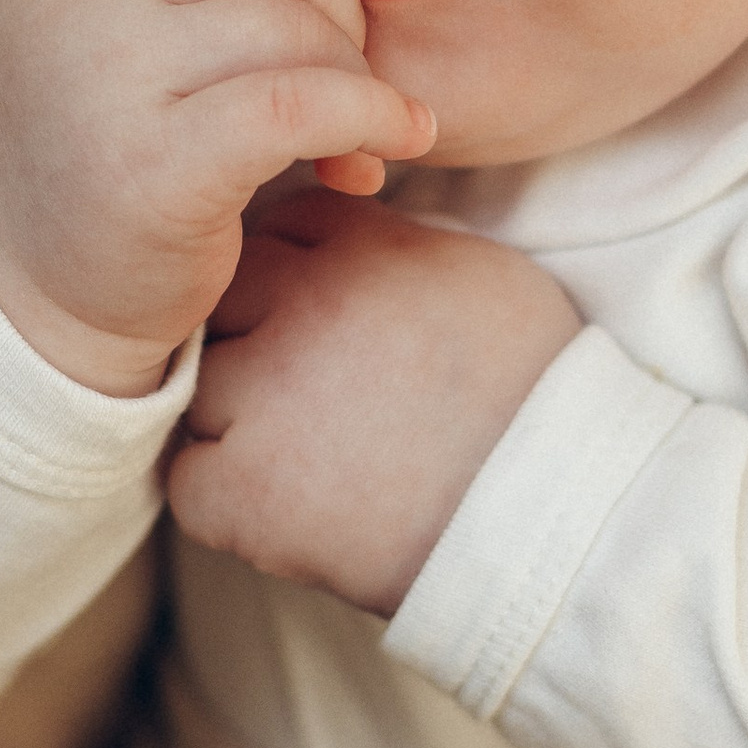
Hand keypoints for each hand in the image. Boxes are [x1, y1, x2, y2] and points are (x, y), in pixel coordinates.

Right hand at [0, 0, 435, 395]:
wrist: (22, 314)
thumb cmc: (89, 178)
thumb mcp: (97, 51)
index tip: (305, 18)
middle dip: (335, 5)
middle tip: (348, 77)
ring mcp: (110, 76)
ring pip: (292, 26)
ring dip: (357, 81)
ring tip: (360, 142)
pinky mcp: (158, 163)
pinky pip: (304, 102)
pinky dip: (370, 118)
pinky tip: (386, 150)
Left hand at [167, 194, 581, 615]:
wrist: (556, 518)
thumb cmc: (539, 402)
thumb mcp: (488, 280)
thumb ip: (410, 247)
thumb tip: (365, 234)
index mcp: (363, 253)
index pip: (284, 229)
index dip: (300, 278)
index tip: (328, 325)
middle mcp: (301, 310)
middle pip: (229, 301)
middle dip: (255, 340)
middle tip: (315, 398)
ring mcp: (262, 398)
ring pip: (204, 389)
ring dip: (238, 420)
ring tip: (312, 460)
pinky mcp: (241, 488)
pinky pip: (191, 481)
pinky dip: (229, 501)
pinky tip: (292, 511)